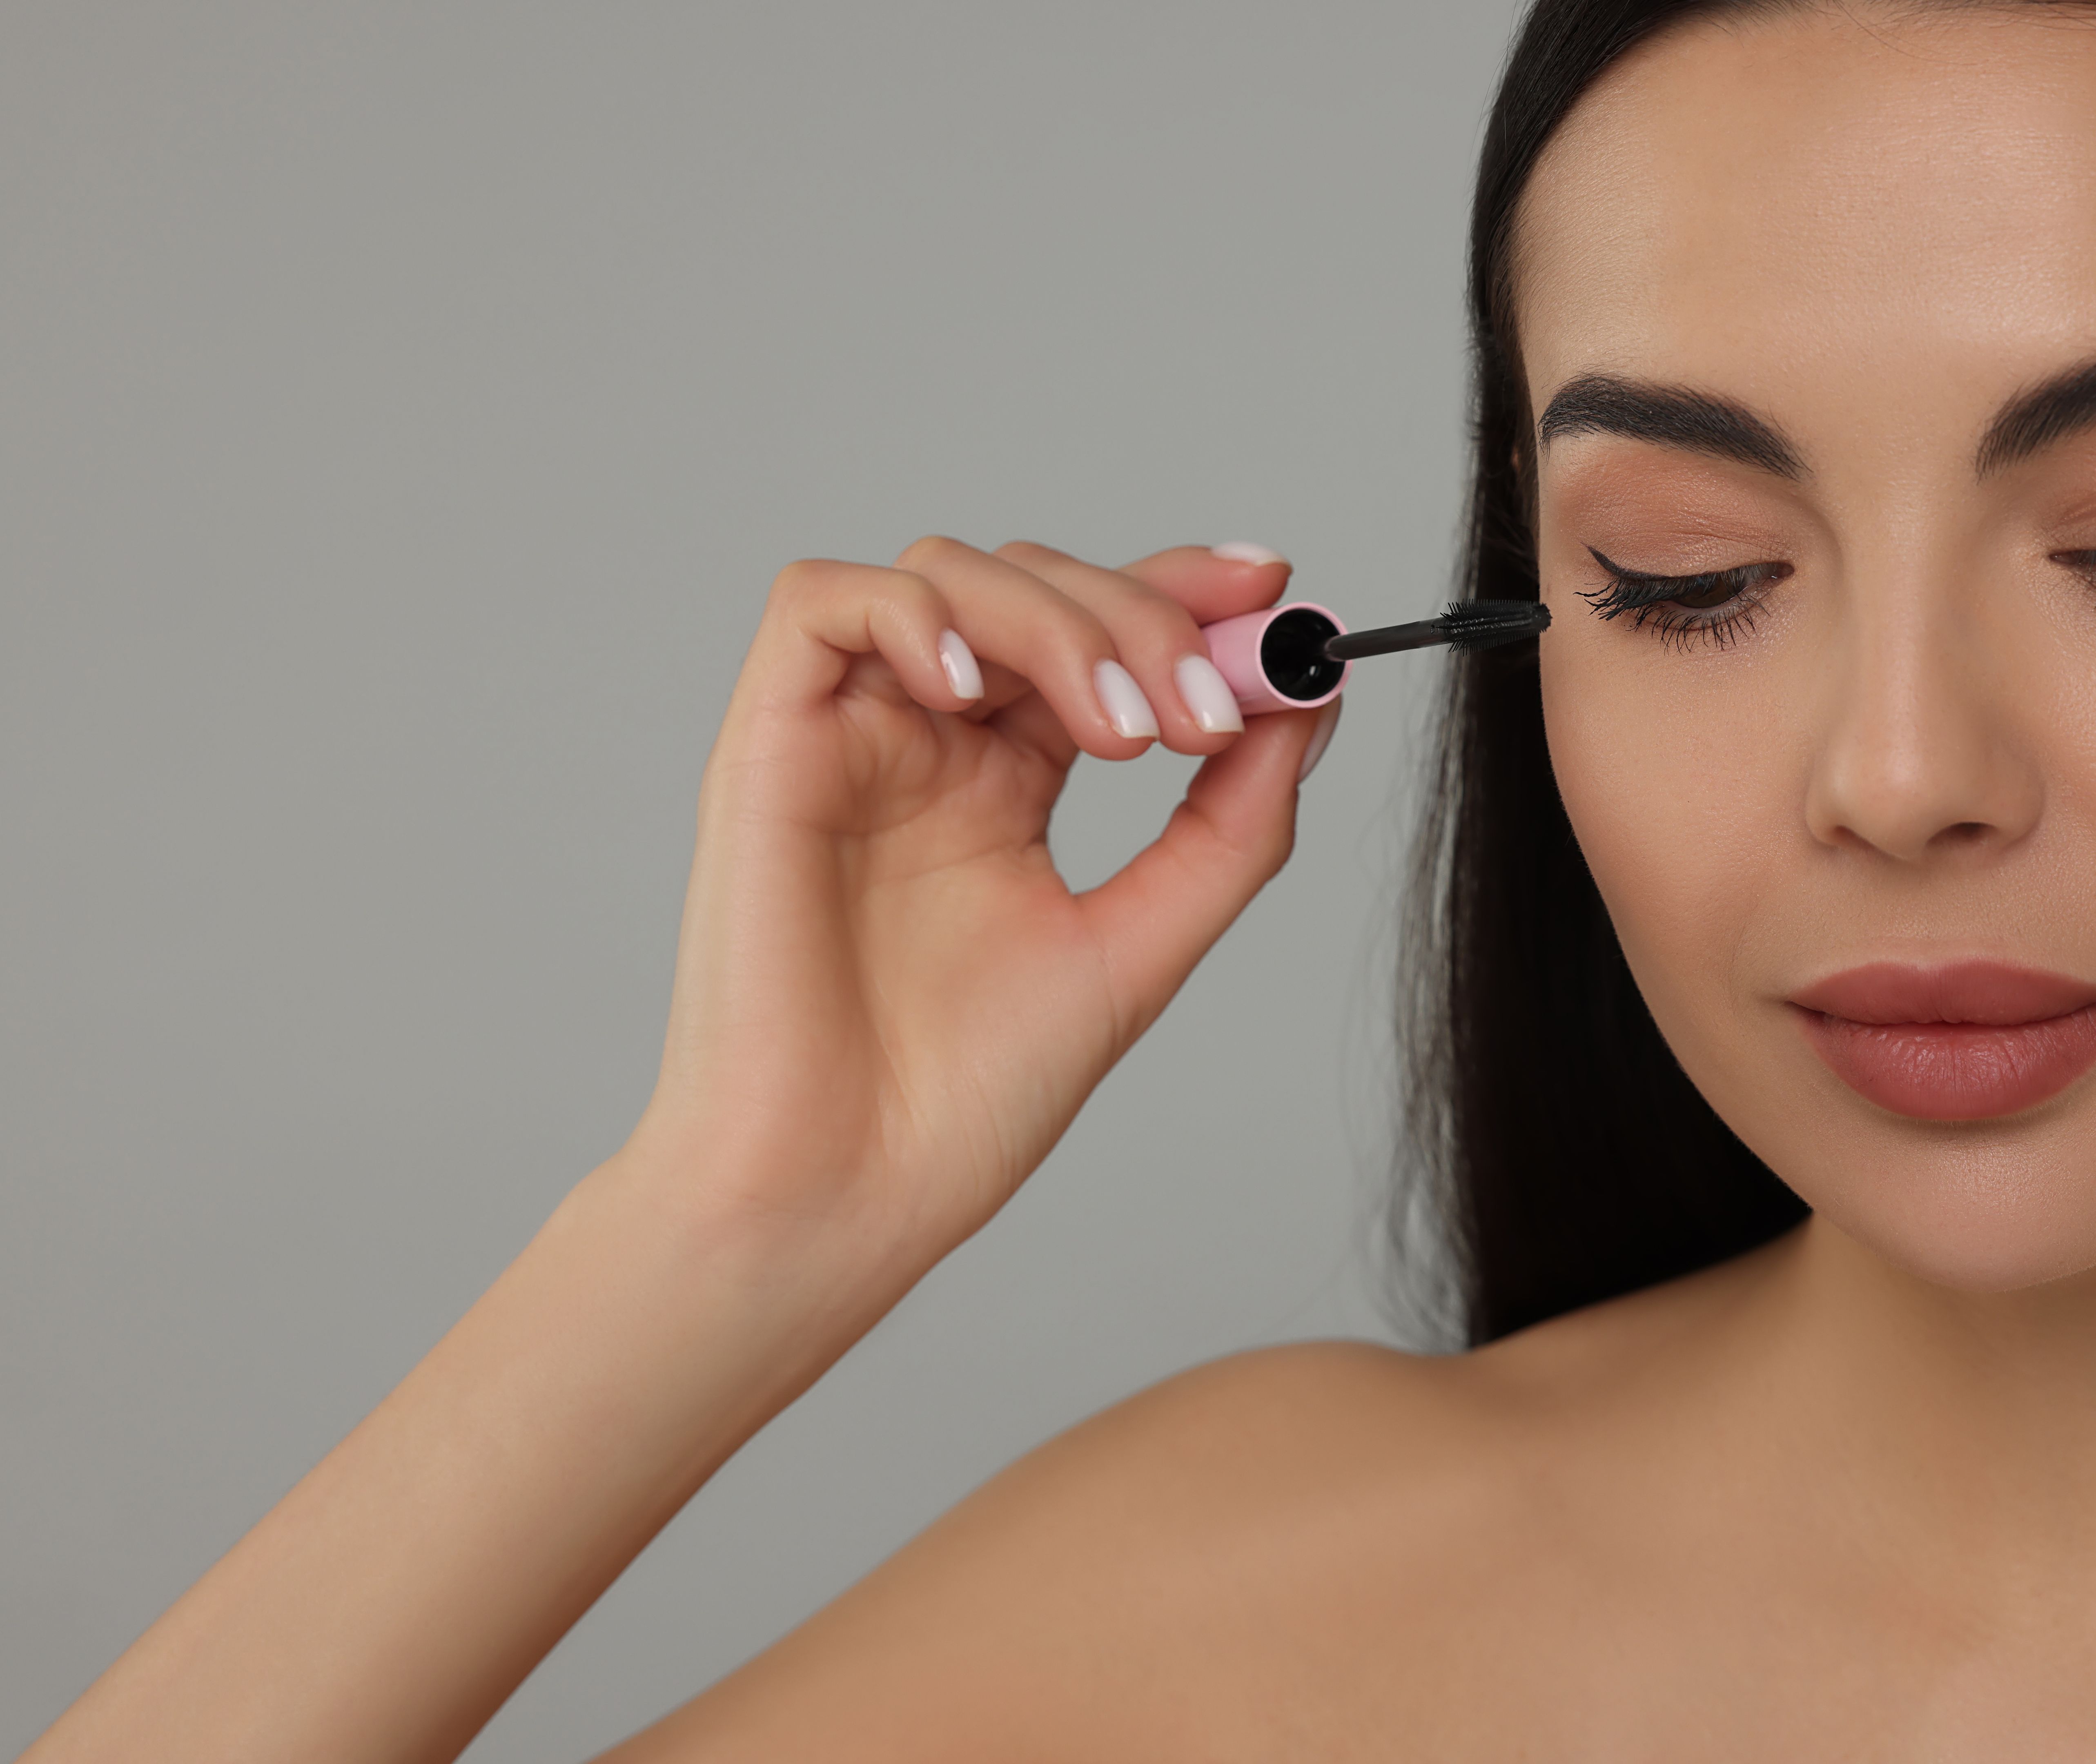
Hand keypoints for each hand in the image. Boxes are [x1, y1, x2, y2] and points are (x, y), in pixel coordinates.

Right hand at [621, 538, 1334, 1302]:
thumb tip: (1307, 700)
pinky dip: (911, 616)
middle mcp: (929, 744)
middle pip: (1037, 583)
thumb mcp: (1143, 945)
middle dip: (1145, 618)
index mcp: (1006, 782)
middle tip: (1207, 716)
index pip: (1097, 628)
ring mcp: (849, 737)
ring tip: (1124, 737)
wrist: (845, 1191)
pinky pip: (818, 601)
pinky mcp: (768, 742)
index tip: (1278, 593)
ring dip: (1057, 621)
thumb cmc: (966, 1098)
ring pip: (946, 571)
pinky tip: (973, 697)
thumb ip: (1231, 827)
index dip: (1182, 587)